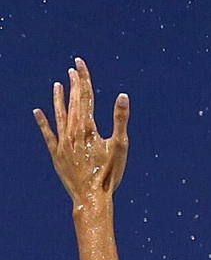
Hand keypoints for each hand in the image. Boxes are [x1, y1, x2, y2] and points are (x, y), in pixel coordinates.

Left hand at [34, 57, 129, 206]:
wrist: (91, 197)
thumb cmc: (109, 173)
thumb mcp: (120, 145)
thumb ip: (120, 119)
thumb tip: (123, 95)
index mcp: (88, 127)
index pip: (85, 95)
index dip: (83, 77)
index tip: (79, 62)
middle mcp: (72, 131)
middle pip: (73, 102)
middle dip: (74, 84)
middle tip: (73, 69)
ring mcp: (62, 142)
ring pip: (59, 114)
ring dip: (59, 99)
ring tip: (58, 85)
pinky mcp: (56, 154)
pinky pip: (48, 133)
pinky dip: (43, 122)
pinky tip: (37, 111)